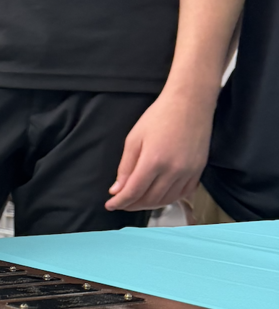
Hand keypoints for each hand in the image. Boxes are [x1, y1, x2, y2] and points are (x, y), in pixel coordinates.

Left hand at [106, 90, 213, 211]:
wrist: (190, 103)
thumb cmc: (159, 117)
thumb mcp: (134, 139)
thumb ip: (125, 167)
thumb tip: (116, 190)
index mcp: (153, 161)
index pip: (133, 192)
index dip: (120, 202)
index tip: (110, 205)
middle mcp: (173, 170)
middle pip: (150, 200)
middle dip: (132, 205)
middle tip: (121, 202)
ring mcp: (188, 172)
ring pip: (166, 200)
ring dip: (149, 205)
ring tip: (136, 201)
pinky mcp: (198, 171)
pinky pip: (182, 194)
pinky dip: (167, 199)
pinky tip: (157, 196)